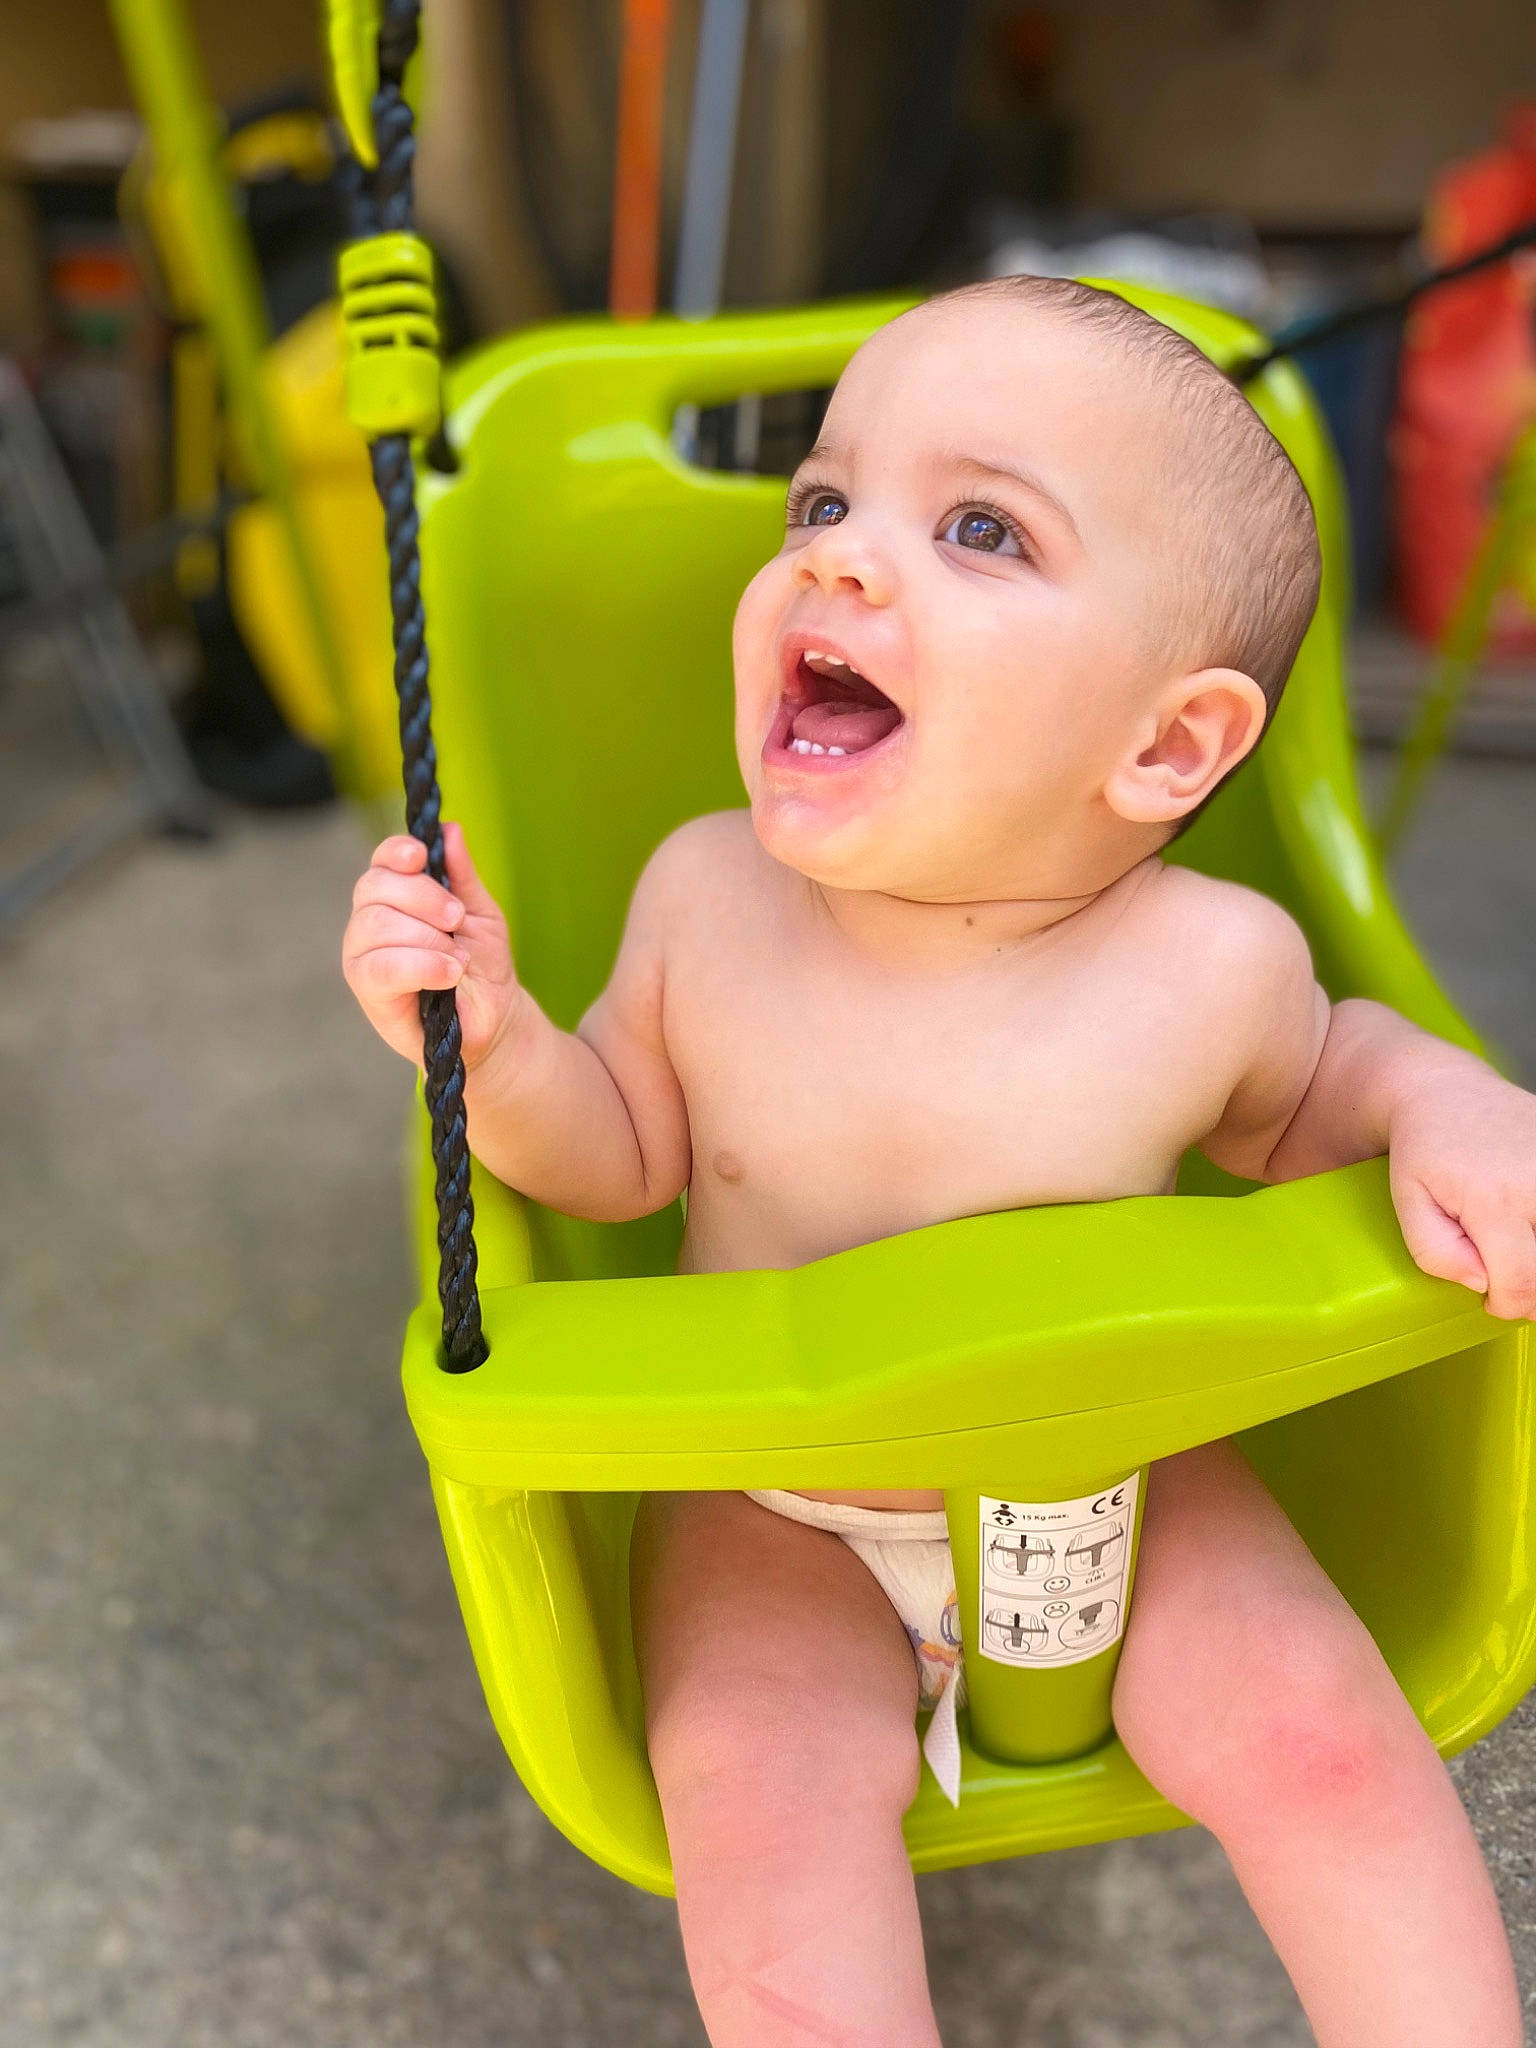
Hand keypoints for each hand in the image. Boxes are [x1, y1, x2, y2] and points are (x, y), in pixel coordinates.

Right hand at [342, 822, 524, 1072]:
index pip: (382, 861)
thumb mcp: (480, 913)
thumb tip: (450, 829)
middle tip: (458, 921)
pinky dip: (421, 964)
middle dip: (424, 898)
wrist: (494, 1018)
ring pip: (377, 924)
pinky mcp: (368, 992)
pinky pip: (381, 967)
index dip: (397, 851)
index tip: (422, 856)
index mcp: (395, 896)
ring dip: (427, 937)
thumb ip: (463, 875)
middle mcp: (370, 921)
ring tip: (459, 959)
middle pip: (376, 887)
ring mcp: (363, 956)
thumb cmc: (483, 964)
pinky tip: (449, 973)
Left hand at [1388, 1062, 1535, 1319]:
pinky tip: (1529, 1220)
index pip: (1524, 1283)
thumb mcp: (1408, 1203)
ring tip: (1521, 1246)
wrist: (1444, 1089)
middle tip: (1508, 1274)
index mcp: (1494, 1200)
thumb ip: (1436, 1253)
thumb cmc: (1423, 1149)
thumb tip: (1483, 1282)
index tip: (1493, 1299)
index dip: (1509, 1305)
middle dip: (1533, 1287)